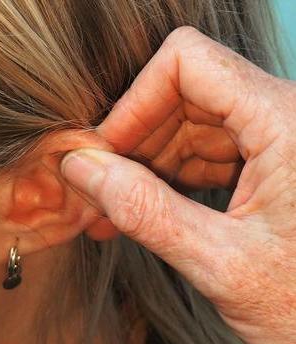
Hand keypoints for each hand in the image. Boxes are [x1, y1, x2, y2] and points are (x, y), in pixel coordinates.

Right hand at [61, 27, 295, 343]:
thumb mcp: (222, 265)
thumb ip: (145, 211)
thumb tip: (82, 168)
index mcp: (287, 126)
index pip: (188, 63)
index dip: (135, 103)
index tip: (105, 154)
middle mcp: (288, 118)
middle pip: (185, 91)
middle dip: (135, 140)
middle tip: (100, 193)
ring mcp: (283, 139)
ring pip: (192, 120)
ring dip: (148, 163)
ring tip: (116, 213)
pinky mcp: (276, 163)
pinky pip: (210, 148)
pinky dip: (172, 177)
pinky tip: (148, 214)